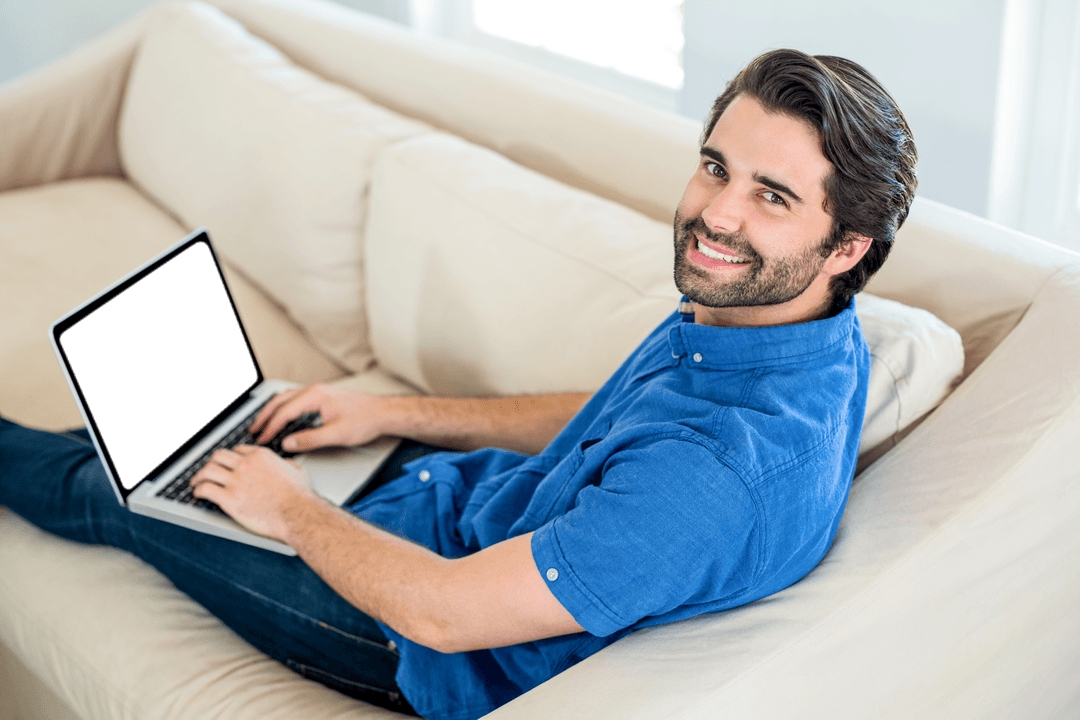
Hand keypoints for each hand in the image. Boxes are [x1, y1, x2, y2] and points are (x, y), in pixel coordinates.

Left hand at [190, 445, 313, 541]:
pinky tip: (197, 494)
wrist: (296, 514)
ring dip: (199, 476)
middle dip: (211, 463)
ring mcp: (236, 481)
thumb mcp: (299, 472)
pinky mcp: (229, 499)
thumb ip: (290, 465)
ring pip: (207, 470)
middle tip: (207, 470)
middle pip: (218, 456)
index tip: (227, 464)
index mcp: (261, 457)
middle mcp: (246, 465)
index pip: (237, 450)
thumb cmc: (300, 497)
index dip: (230, 457)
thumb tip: (287, 463)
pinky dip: (198, 490)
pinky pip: (205, 489)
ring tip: (196, 482)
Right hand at [251, 384, 391, 452]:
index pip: (284, 411)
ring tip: (262, 423)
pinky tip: (283, 417)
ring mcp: (319, 392)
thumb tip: (288, 443)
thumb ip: (310, 439)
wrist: (383, 413)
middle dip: (265, 416)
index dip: (270, 427)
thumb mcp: (337, 434)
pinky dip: (284, 408)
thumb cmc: (365, 420)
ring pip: (287, 399)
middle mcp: (315, 390)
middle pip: (280, 401)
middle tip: (253, 430)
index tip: (262, 439)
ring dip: (273, 411)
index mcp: (315, 396)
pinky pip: (295, 399)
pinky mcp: (323, 397)